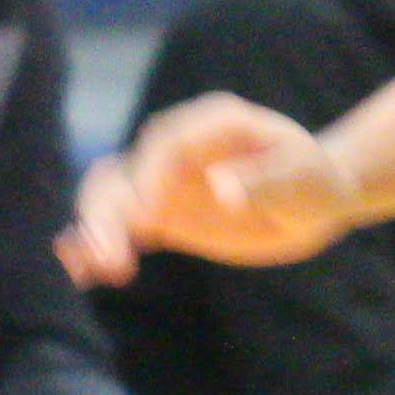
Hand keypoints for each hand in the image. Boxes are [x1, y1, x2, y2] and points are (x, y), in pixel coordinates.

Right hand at [60, 93, 355, 286]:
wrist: (312, 198)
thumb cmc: (313, 181)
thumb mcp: (301, 181)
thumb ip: (263, 180)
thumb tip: (221, 189)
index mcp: (214, 123)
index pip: (167, 144)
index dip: (150, 176)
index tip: (146, 217)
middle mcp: (178, 146)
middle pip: (127, 171)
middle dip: (109, 212)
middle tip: (110, 258)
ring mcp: (165, 179)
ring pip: (112, 195)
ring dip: (96, 229)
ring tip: (90, 270)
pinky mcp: (162, 213)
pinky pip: (121, 224)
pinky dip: (98, 243)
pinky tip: (81, 271)